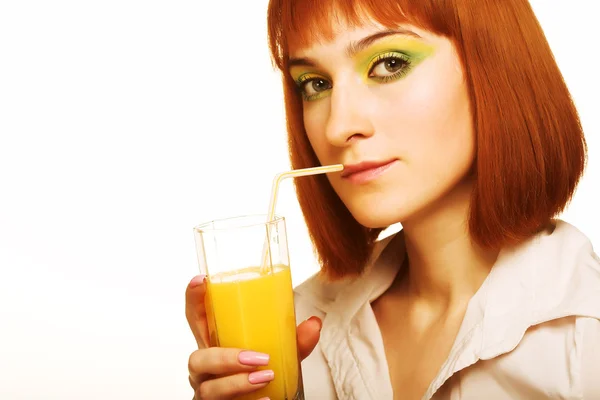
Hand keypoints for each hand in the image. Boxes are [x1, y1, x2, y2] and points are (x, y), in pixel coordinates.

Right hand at [185, 275, 321, 398]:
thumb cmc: (258, 374)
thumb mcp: (277, 355)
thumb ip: (294, 342)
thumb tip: (314, 324)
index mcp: (215, 342)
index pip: (196, 318)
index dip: (193, 299)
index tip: (200, 281)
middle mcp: (206, 366)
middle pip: (198, 357)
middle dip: (225, 358)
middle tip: (257, 357)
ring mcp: (207, 389)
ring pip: (208, 387)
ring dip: (237, 383)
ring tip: (265, 377)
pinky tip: (266, 399)